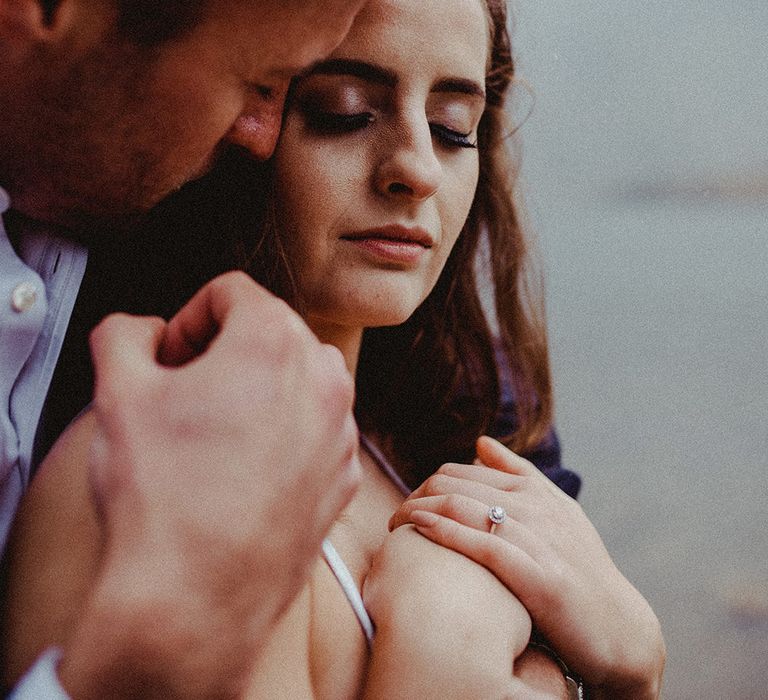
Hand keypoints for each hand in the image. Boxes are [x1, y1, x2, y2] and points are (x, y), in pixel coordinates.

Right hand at [60, 271, 360, 698]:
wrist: (198, 597)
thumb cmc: (165, 497)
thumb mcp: (118, 391)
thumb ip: (125, 334)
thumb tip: (140, 333)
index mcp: (273, 341)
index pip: (231, 292)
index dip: (188, 318)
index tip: (171, 356)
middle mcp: (323, 380)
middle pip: (270, 334)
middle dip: (224, 353)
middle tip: (185, 394)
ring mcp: (340, 432)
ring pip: (297, 384)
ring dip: (257, 394)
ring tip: (213, 437)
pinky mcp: (343, 477)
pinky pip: (314, 434)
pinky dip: (282, 438)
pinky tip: (241, 474)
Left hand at [389, 436, 664, 699]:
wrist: (620, 629)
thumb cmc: (579, 569)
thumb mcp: (556, 513)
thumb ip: (519, 475)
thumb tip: (481, 442)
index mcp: (537, 491)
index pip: (464, 470)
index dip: (429, 483)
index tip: (410, 503)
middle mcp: (537, 507)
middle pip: (456, 483)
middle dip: (417, 495)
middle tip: (397, 517)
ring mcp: (539, 539)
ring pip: (464, 507)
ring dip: (419, 510)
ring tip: (396, 525)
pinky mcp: (539, 576)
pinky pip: (482, 544)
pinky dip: (446, 532)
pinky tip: (421, 530)